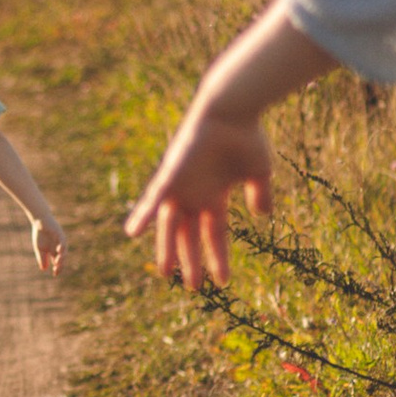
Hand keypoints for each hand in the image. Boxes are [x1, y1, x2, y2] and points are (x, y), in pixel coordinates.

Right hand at [31, 218, 66, 276]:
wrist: (40, 221)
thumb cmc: (40, 234)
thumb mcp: (40, 249)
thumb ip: (42, 258)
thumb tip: (44, 269)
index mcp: (55, 251)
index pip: (58, 261)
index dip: (57, 268)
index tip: (55, 274)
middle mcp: (59, 247)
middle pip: (62, 257)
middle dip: (60, 264)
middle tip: (56, 270)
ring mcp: (60, 240)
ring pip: (64, 251)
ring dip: (61, 257)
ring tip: (57, 263)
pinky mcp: (59, 234)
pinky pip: (62, 241)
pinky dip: (61, 246)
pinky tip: (58, 251)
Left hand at [124, 100, 274, 290]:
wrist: (233, 109)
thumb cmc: (246, 135)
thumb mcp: (259, 172)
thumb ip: (260, 194)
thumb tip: (263, 215)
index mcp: (214, 195)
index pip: (214, 234)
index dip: (218, 258)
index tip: (223, 282)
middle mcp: (194, 194)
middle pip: (189, 235)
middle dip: (190, 261)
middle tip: (191, 287)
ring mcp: (180, 185)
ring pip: (169, 225)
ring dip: (166, 248)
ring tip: (165, 273)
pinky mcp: (170, 174)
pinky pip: (153, 198)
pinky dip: (143, 215)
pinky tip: (132, 233)